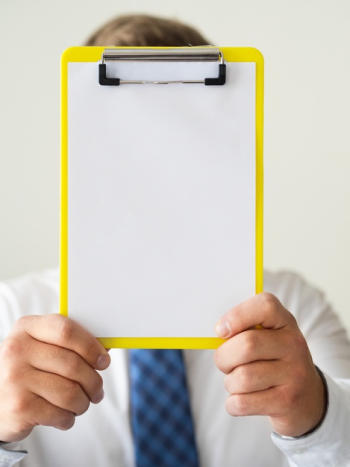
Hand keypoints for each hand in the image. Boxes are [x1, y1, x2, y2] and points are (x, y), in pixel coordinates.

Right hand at [0, 314, 109, 442]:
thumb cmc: (29, 370)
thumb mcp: (43, 347)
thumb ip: (71, 343)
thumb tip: (105, 350)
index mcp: (27, 328)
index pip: (66, 330)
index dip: (91, 346)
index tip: (103, 360)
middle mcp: (17, 350)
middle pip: (72, 364)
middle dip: (93, 381)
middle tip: (97, 390)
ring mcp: (15, 378)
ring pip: (70, 392)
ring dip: (83, 402)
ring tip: (81, 403)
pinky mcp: (18, 407)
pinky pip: (60, 413)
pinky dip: (69, 418)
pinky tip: (64, 415)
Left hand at [214, 292, 325, 436]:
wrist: (309, 398)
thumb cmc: (274, 360)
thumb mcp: (267, 337)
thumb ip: (244, 330)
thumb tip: (218, 334)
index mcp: (285, 321)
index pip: (265, 306)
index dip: (237, 315)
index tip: (221, 330)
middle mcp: (294, 344)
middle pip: (247, 345)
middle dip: (224, 357)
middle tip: (224, 362)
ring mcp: (294, 374)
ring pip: (242, 377)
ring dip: (230, 382)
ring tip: (237, 382)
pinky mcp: (287, 401)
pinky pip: (243, 402)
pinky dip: (233, 403)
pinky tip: (241, 400)